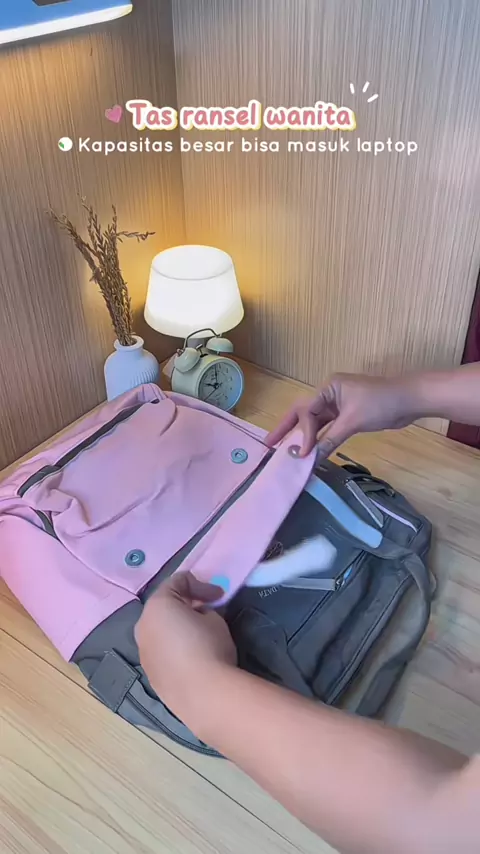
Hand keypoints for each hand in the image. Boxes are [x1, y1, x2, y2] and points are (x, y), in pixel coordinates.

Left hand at [134, 572, 236, 724]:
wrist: (203, 694)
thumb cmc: (209, 646)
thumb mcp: (215, 618)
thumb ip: (204, 611)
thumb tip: (198, 617)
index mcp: (158, 605)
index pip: (178, 582)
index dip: (202, 585)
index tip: (219, 596)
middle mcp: (143, 625)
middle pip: (164, 606)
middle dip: (185, 604)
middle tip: (207, 610)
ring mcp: (143, 651)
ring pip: (159, 630)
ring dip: (176, 627)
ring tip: (198, 635)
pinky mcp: (150, 673)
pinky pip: (161, 651)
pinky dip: (173, 648)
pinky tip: (190, 658)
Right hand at [266, 373, 417, 458]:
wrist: (410, 400)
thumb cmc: (381, 403)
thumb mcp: (353, 421)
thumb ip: (330, 439)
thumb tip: (311, 458)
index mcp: (328, 387)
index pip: (307, 411)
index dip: (302, 432)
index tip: (303, 452)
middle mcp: (329, 394)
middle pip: (303, 413)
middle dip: (288, 429)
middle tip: (269, 445)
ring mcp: (338, 405)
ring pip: (315, 422)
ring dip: (303, 436)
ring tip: (284, 450)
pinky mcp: (348, 415)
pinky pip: (328, 428)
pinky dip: (320, 439)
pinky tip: (310, 450)